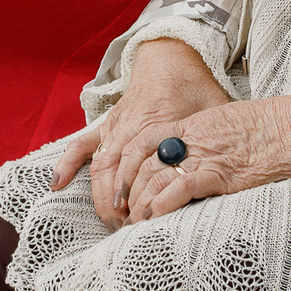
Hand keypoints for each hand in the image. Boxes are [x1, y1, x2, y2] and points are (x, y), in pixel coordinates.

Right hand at [51, 38, 232, 224]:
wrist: (172, 59)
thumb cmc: (196, 89)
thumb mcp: (213, 114)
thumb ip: (214, 140)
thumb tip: (233, 167)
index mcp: (157, 128)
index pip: (143, 173)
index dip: (142, 201)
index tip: (147, 223)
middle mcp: (131, 129)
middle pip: (117, 176)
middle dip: (119, 208)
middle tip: (128, 230)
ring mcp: (115, 126)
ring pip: (100, 167)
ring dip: (102, 197)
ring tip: (112, 221)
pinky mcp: (107, 123)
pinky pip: (82, 144)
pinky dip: (68, 163)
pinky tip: (57, 183)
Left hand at [117, 91, 290, 223]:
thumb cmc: (269, 127)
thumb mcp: (226, 124)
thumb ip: (203, 140)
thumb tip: (190, 161)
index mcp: (191, 125)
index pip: (142, 140)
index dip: (125, 165)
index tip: (121, 187)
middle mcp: (192, 139)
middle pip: (144, 165)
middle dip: (129, 192)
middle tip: (124, 214)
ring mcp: (205, 156)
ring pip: (156, 179)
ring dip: (142, 205)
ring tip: (137, 223)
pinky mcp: (220, 174)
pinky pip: (180, 188)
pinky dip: (162, 205)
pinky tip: (155, 218)